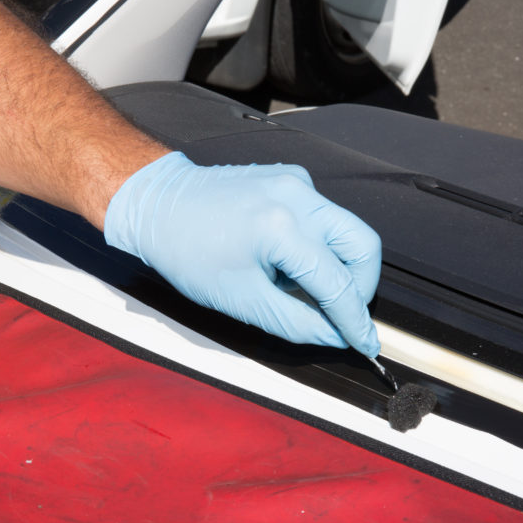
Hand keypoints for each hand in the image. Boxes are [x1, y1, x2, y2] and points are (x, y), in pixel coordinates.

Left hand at [104, 152, 381, 355]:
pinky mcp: (292, 178)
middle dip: (361, 287)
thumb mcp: (241, 301)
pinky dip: (318, 246)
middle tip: (342, 316)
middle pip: (364, 246)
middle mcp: (298, 196)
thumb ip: (295, 323)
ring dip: (338, 267)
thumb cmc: (186, 251)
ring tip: (300, 288)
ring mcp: (297, 182)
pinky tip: (285, 262)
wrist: (157, 204)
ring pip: (348, 229)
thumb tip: (334, 337)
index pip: (338, 283)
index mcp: (282, 228)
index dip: (354, 321)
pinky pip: (324, 217)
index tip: (365, 344)